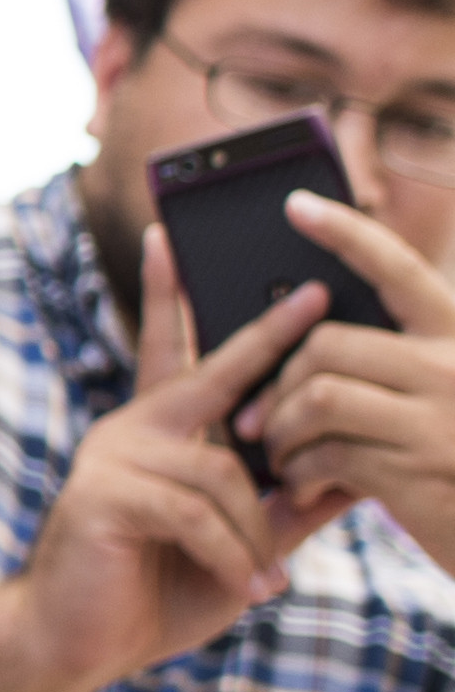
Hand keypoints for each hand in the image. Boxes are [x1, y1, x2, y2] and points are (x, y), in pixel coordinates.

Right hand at [0, 236, 344, 691]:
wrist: (68, 643)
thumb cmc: (150, 594)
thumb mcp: (239, 547)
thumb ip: (287, 508)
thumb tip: (350, 476)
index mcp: (157, 435)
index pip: (171, 352)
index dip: (172, 294)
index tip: (169, 239)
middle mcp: (132, 431)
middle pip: (211, 375)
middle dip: (267, 338)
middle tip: (315, 298)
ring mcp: (114, 458)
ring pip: (223, 473)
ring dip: (254, 535)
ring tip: (262, 579)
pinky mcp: (105, 495)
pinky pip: (198, 514)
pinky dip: (233, 555)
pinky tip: (245, 586)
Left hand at [242, 193, 454, 563]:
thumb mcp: (438, 407)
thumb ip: (389, 368)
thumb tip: (301, 337)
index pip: (397, 268)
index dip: (345, 232)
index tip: (294, 204)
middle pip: (328, 343)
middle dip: (279, 381)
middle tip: (255, 419)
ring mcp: (440, 420)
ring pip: (319, 396)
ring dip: (282, 430)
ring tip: (280, 455)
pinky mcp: (417, 472)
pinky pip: (325, 453)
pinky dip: (298, 472)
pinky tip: (302, 487)